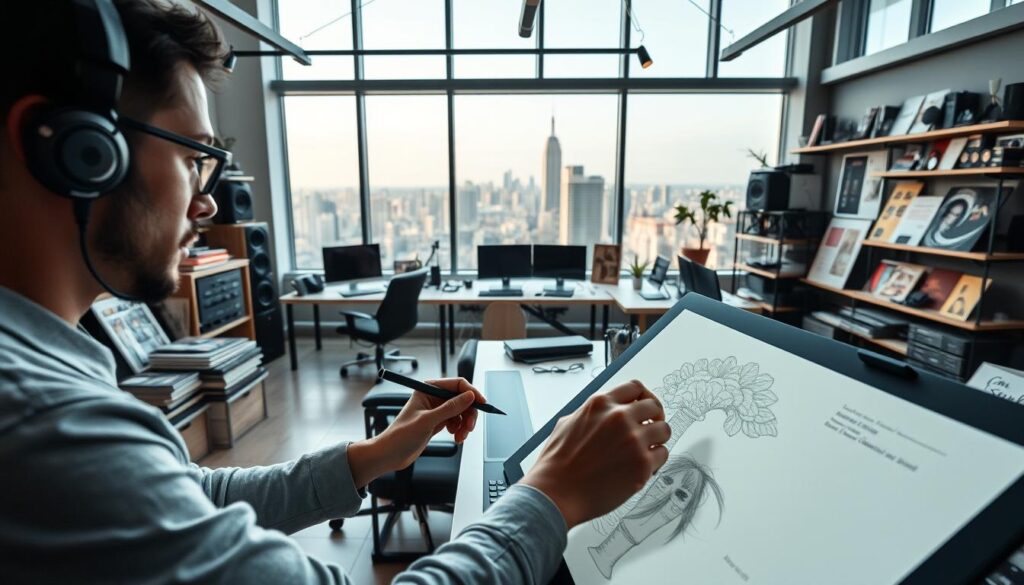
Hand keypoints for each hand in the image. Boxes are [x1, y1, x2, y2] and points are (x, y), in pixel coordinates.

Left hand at [348, 378, 485, 488]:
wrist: (390, 454)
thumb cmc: (400, 435)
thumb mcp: (428, 421)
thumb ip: (450, 408)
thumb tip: (469, 396)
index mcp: (428, 389)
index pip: (457, 384)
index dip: (472, 393)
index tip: (482, 403)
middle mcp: (433, 397)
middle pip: (462, 399)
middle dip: (468, 413)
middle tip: (469, 427)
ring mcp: (436, 410)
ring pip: (461, 412)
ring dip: (465, 424)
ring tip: (460, 436)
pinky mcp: (438, 421)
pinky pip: (457, 422)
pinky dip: (460, 430)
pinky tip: (456, 437)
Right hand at [520, 380, 669, 529]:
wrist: (556, 493)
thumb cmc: (557, 464)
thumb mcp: (567, 424)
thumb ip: (591, 415)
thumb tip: (605, 414)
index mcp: (600, 404)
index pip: (635, 387)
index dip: (643, 397)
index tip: (645, 407)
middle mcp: (619, 417)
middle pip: (654, 406)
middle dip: (654, 417)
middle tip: (652, 428)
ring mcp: (633, 440)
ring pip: (664, 430)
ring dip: (658, 439)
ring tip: (647, 449)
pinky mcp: (642, 464)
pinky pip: (663, 454)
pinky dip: (655, 460)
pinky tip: (643, 466)